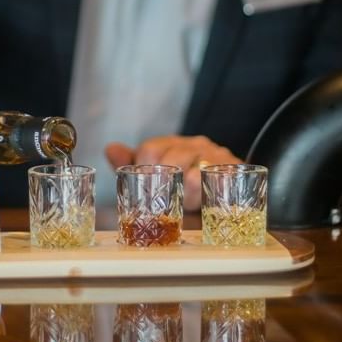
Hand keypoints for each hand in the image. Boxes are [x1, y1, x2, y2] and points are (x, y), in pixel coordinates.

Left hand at [105, 136, 240, 211]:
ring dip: (183, 187)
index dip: (143, 168)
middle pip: (172, 158)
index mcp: (173, 143)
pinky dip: (202, 185)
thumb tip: (110, 149)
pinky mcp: (232, 167)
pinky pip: (215, 175)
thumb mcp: (158, 172)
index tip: (144, 186)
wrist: (229, 184)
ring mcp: (215, 155)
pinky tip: (197, 191)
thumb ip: (133, 162)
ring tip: (180, 198)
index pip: (150, 150)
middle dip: (163, 180)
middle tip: (160, 197)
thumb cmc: (187, 180)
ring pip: (193, 168)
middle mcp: (195, 144)